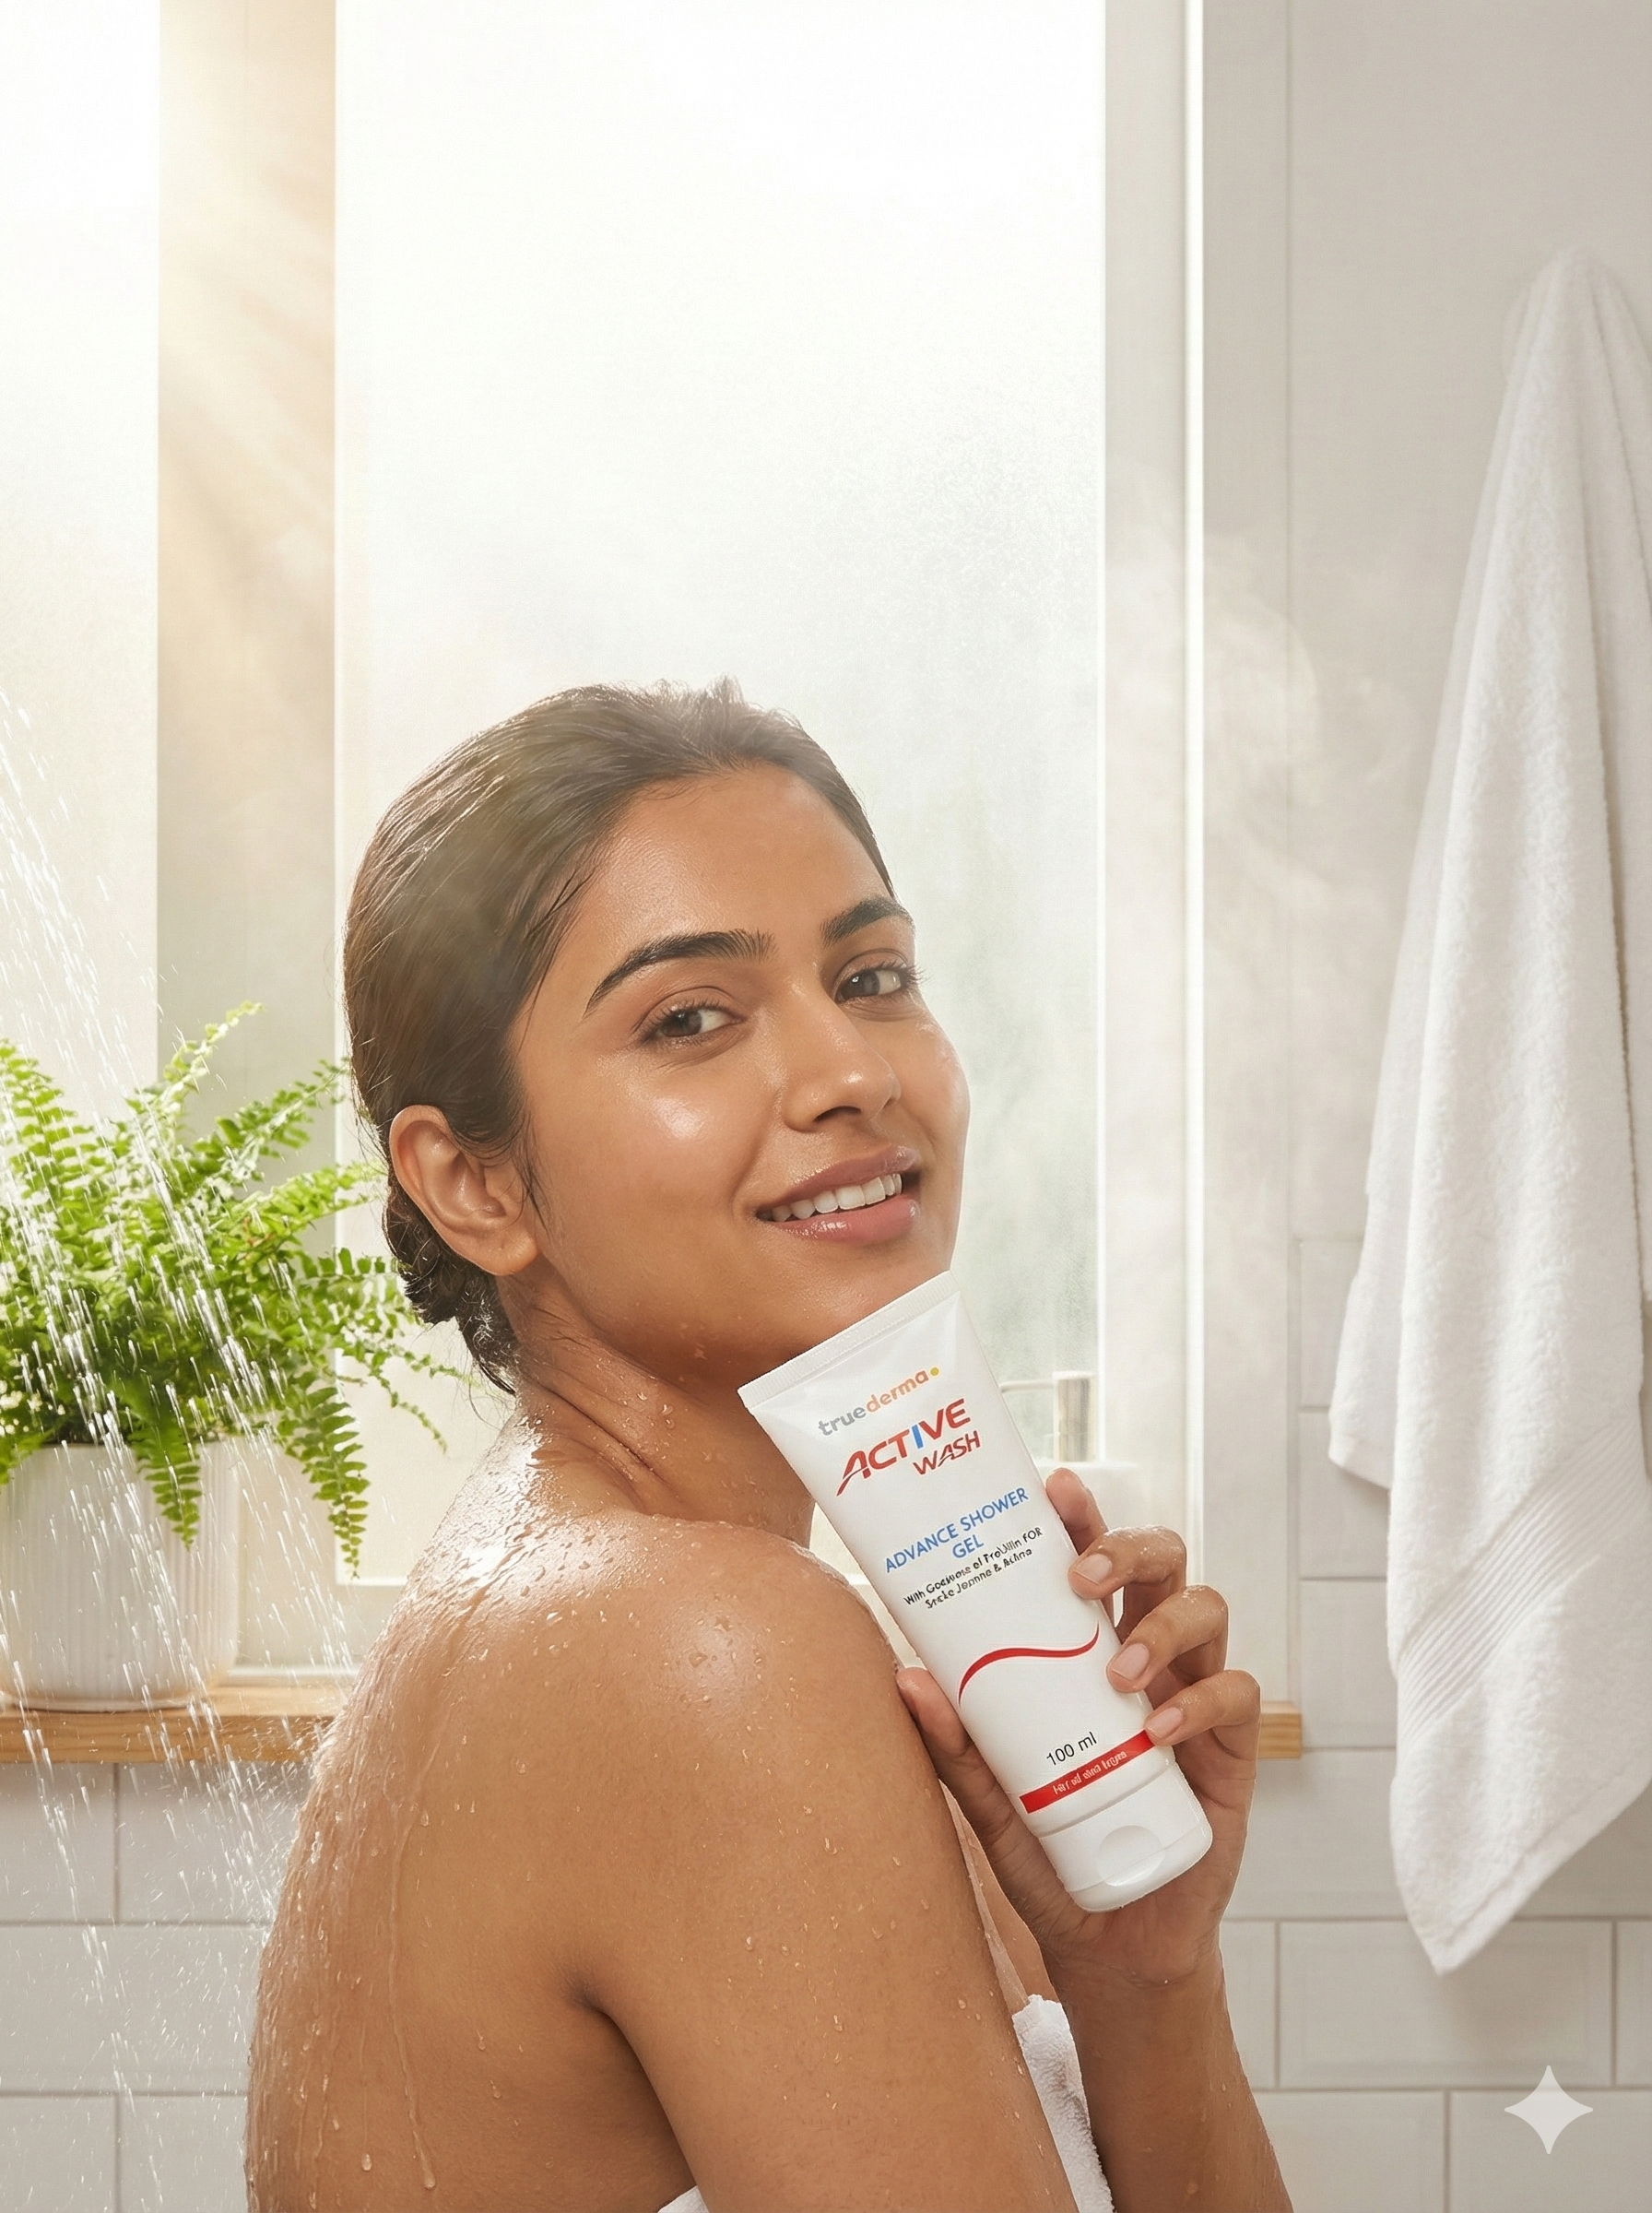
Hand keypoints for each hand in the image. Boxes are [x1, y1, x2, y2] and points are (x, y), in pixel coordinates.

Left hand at [894, 1467, 1259, 1997]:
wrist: (1111, 1944)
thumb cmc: (1052, 1855)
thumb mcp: (993, 1802)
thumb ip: (958, 1747)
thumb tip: (906, 1678)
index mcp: (1091, 1649)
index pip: (1094, 1561)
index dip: (1083, 1517)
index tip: (1054, 1487)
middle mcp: (1148, 1658)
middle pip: (1163, 1562)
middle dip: (1129, 1548)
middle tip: (1082, 1575)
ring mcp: (1193, 1697)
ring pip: (1207, 1611)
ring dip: (1163, 1626)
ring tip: (1117, 1673)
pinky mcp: (1232, 1752)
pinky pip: (1237, 1695)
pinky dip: (1199, 1702)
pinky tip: (1156, 1730)